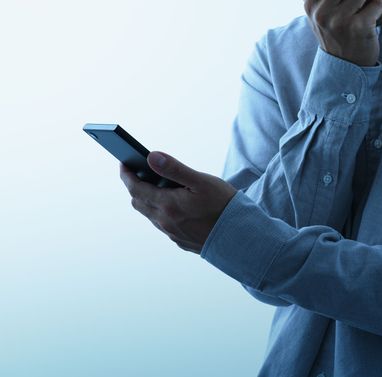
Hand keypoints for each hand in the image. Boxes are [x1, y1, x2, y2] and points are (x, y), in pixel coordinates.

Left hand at [119, 151, 237, 253]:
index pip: (135, 188)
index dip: (126, 175)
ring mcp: (172, 233)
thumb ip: (174, 169)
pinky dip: (161, 212)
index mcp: (168, 205)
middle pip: (139, 202)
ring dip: (148, 200)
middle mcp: (165, 222)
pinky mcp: (181, 241)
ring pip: (150, 215)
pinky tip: (173, 206)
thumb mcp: (201, 181)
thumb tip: (151, 157)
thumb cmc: (224, 206)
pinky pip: (163, 225)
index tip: (123, 163)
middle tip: (138, 173)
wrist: (241, 237)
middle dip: (135, 187)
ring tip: (155, 187)